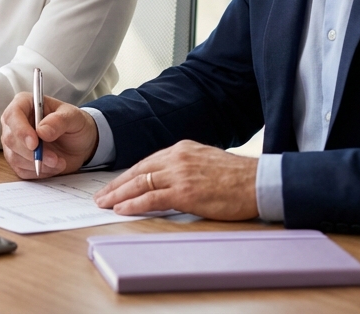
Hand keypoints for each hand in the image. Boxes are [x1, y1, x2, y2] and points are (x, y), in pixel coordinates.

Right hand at [0, 93, 98, 178]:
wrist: (80, 143)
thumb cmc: (75, 124)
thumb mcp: (74, 118)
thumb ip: (59, 121)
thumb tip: (41, 131)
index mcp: (25, 104)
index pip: (13, 115)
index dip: (20, 130)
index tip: (34, 143)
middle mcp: (15, 123)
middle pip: (10, 139)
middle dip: (32, 152)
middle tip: (54, 158)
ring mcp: (14, 142)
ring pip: (14, 157)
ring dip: (38, 164)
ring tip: (59, 161)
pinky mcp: (19, 160)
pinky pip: (21, 170)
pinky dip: (39, 171)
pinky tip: (53, 166)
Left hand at [93, 140, 258, 219]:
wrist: (258, 182)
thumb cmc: (237, 177)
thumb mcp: (206, 161)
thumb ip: (185, 167)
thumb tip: (169, 180)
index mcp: (182, 149)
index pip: (146, 162)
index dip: (128, 175)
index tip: (115, 184)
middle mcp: (177, 158)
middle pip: (138, 171)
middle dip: (116, 185)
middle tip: (101, 195)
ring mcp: (180, 174)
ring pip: (140, 183)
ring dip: (118, 195)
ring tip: (104, 204)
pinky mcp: (185, 192)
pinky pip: (152, 199)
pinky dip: (134, 204)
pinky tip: (121, 209)